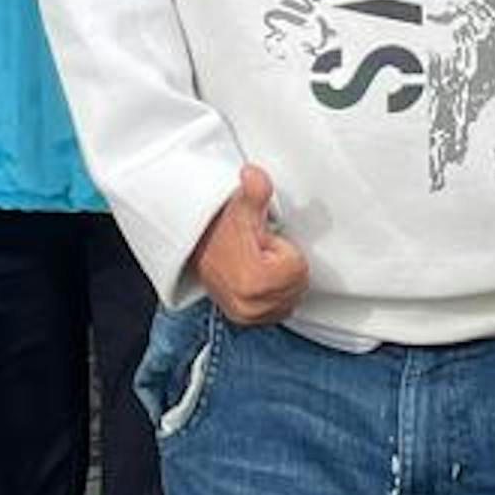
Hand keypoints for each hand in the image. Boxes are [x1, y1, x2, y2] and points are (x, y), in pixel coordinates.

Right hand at [190, 164, 308, 323]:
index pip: (299, 268)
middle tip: (260, 253)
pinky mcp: (244, 320)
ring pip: (290, 298)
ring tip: (257, 265)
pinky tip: (257, 280)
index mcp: (254, 280)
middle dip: (284, 266)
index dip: (284, 250)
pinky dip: (273, 296)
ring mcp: (247, 316)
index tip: (263, 244)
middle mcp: (250, 305)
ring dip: (280, 281)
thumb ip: (255, 190)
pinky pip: (278, 311)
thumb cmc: (221, 228)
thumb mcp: (241, 206)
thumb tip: (253, 174)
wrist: (195, 245)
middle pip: (297, 285)